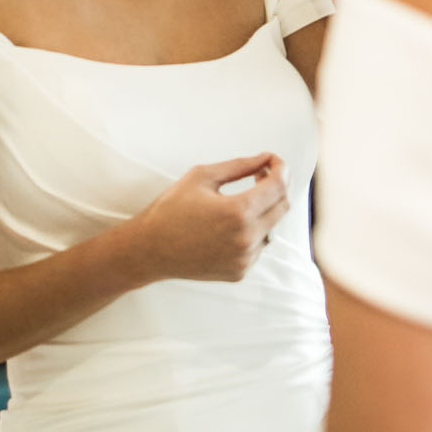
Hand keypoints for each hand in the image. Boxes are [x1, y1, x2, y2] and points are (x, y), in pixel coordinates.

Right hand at [133, 154, 290, 282]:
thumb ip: (239, 166)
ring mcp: (244, 259)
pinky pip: (258, 247)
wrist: (149, 250)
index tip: (273, 160)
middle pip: (283, 206)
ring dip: (263, 210)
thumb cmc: (171, 209)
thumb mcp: (202, 177)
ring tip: (242, 200)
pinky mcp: (239, 272)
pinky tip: (228, 226)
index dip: (280, 167)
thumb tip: (265, 159)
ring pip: (271, 227)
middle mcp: (246, 239)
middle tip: (259, 175)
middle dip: (276, 186)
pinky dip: (252, 232)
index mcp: (238, 212)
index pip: (278, 185)